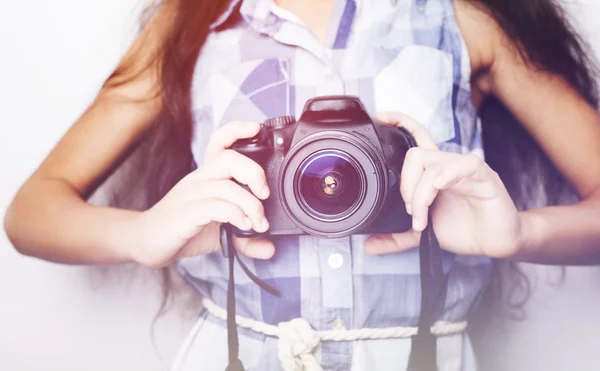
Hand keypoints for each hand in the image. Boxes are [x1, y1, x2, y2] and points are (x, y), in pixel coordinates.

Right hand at [123, 121, 274, 267]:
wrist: (145, 242)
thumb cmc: (183, 229)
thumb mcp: (220, 233)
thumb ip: (245, 237)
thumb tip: (269, 249)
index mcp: (206, 176)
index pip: (219, 142)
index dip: (237, 130)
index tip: (256, 128)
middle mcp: (198, 179)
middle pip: (229, 158)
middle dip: (255, 173)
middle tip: (265, 194)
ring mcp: (191, 194)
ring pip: (228, 187)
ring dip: (251, 205)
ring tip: (258, 223)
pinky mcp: (186, 213)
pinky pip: (216, 207)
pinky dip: (236, 215)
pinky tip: (243, 226)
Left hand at [365, 112, 521, 257]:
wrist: (494, 242)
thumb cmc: (464, 229)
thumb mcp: (422, 235)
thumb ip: (397, 237)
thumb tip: (369, 246)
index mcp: (433, 172)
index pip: (417, 137)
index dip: (401, 122)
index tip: (381, 117)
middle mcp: (448, 165)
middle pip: (416, 153)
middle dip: (405, 184)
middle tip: (409, 211)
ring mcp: (466, 169)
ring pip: (434, 163)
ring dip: (421, 193)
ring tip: (422, 218)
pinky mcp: (485, 177)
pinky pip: (466, 164)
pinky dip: (448, 174)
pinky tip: (439, 187)